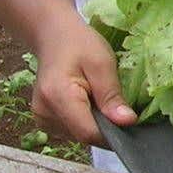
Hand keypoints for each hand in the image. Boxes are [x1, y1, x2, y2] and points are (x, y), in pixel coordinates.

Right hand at [30, 19, 134, 144]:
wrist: (54, 37)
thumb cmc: (79, 44)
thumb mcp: (102, 64)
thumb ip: (112, 96)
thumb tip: (127, 122)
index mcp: (57, 97)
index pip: (88, 132)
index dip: (113, 133)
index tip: (131, 123)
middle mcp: (44, 113)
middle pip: (84, 135)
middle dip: (106, 127)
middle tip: (118, 106)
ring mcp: (41, 119)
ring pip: (79, 135)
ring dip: (96, 124)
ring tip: (100, 99)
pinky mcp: (44, 121)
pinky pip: (72, 130)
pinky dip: (86, 121)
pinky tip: (90, 103)